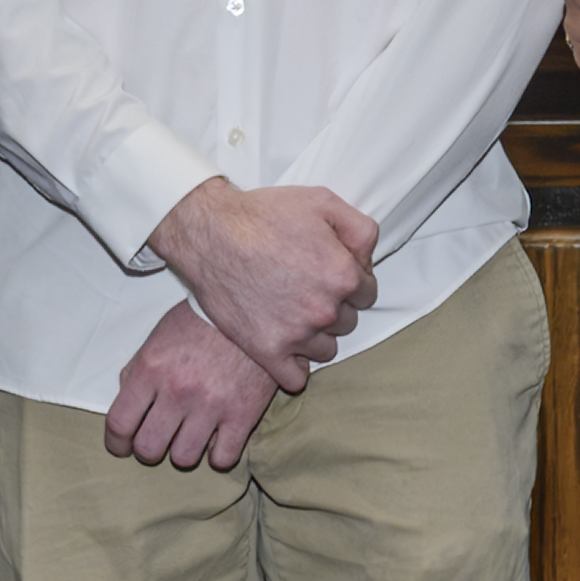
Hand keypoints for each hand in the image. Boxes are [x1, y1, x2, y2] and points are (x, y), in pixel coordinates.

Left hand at [104, 303, 276, 469]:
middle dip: (149, 448)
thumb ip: (138, 371)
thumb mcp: (159, 337)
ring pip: (183, 458)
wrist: (253, 307)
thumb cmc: (202, 322)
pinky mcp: (244, 413)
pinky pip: (222, 459)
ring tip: (190, 435)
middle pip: (148, 448)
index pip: (119, 423)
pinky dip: (217, 455)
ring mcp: (212, 404)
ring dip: (184, 451)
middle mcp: (179, 389)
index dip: (116, 443)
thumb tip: (128, 406)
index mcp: (152, 368)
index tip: (122, 447)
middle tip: (159, 439)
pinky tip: (217, 439)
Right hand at [149, 179, 378, 389]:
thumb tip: (368, 259)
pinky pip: (296, 378)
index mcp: (343, 275)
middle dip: (333, 305)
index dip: (350, 280)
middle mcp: (324, 310)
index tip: (327, 272)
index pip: (367, 293)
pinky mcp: (267, 351)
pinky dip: (295, 366)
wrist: (211, 233)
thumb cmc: (264, 215)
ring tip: (292, 311)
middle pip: (347, 321)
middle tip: (305, 286)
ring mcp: (296, 334)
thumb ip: (361, 229)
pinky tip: (286, 346)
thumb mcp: (324, 202)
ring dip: (315, 334)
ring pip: (325, 349)